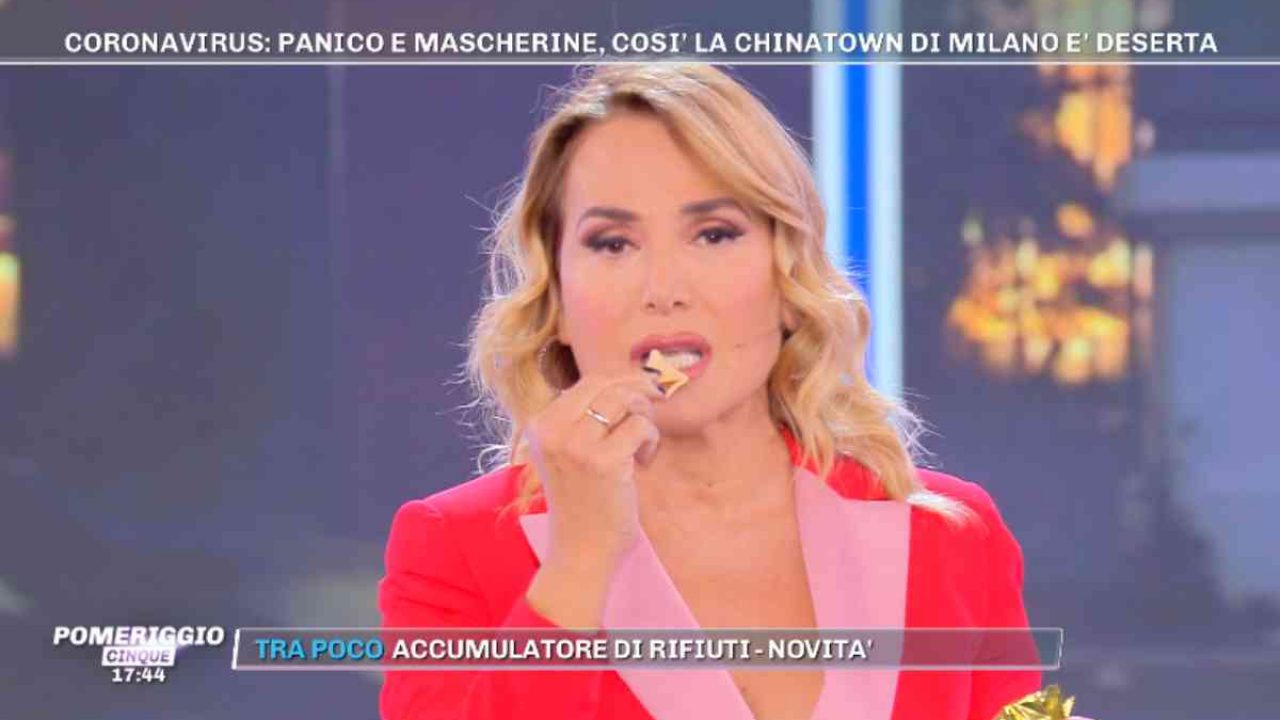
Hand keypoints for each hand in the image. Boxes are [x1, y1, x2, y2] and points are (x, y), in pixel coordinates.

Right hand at [525, 371, 664, 569]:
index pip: (587, 381)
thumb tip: (626, 382)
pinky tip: (642, 463)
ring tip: (642, 445)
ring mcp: (576, 445)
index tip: (643, 391)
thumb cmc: (580, 503)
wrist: (580, 551)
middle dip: (638, 392)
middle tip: (654, 407)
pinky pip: (641, 427)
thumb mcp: (565, 453)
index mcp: (540, 425)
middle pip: (607, 384)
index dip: (621, 380)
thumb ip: (582, 419)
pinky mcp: (604, 461)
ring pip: (626, 400)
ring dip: (645, 417)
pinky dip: (651, 441)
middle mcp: (552, 430)